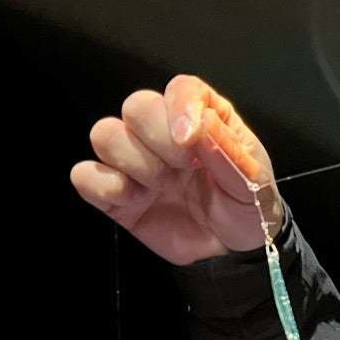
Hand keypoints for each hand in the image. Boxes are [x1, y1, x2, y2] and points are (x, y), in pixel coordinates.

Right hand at [70, 75, 283, 264]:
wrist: (233, 251)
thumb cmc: (247, 206)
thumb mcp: (254, 182)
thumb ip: (229, 152)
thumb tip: (197, 125)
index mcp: (202, 118)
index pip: (181, 89)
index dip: (180, 107)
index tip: (190, 140)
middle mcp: (164, 132)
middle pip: (137, 106)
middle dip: (158, 139)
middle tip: (184, 168)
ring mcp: (135, 161)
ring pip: (105, 134)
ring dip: (134, 163)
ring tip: (163, 186)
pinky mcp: (114, 194)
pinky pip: (85, 176)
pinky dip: (105, 186)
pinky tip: (135, 200)